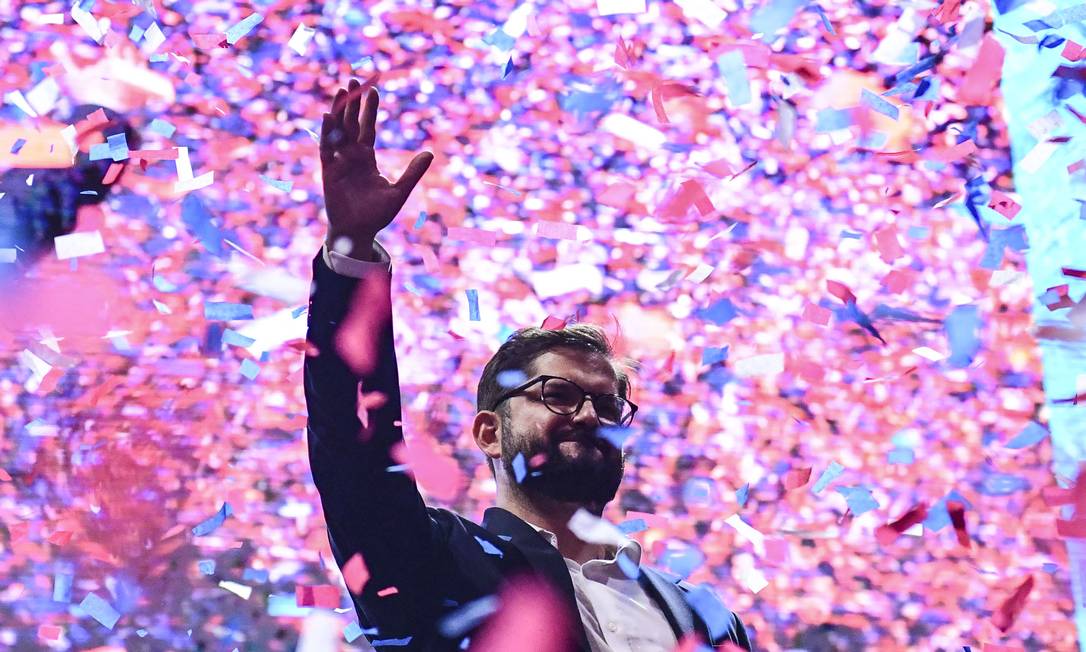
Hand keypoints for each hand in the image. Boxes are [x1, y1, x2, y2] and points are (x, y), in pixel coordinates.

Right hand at [321, 80, 432, 259]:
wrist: (358, 232)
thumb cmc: (377, 214)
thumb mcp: (399, 192)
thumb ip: (412, 172)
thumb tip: (430, 152)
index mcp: (367, 159)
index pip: (368, 128)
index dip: (369, 110)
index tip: (373, 89)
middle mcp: (352, 156)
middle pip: (351, 123)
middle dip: (353, 103)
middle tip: (354, 80)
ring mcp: (339, 162)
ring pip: (338, 131)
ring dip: (339, 111)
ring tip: (342, 90)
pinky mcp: (329, 171)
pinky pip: (327, 148)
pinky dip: (327, 132)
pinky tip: (328, 115)